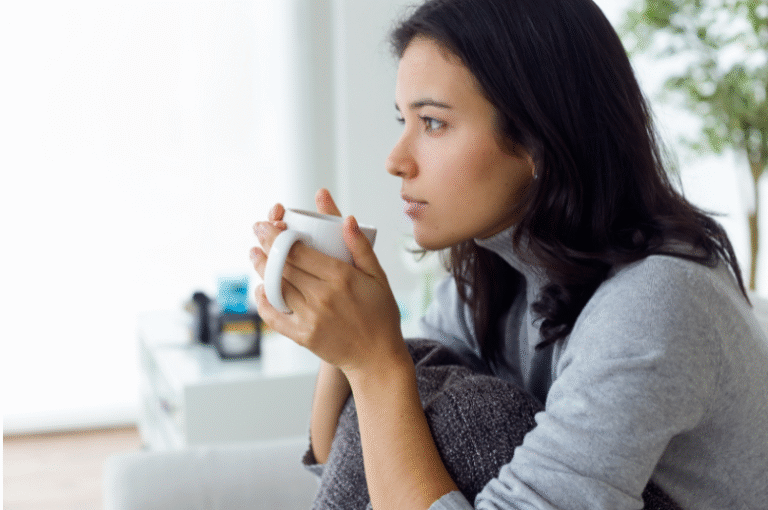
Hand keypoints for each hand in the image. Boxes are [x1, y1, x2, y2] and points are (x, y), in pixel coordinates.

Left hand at [250, 189, 407, 374]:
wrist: (377, 357)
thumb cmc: (380, 314)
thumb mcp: (378, 276)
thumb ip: (360, 246)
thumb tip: (347, 220)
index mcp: (341, 277)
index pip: (298, 251)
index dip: (277, 235)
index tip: (266, 225)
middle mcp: (323, 296)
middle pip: (283, 266)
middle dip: (265, 246)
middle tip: (257, 232)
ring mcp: (311, 317)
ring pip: (276, 287)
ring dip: (261, 269)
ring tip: (255, 255)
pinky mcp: (303, 336)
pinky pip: (274, 316)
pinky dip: (263, 302)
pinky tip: (261, 289)